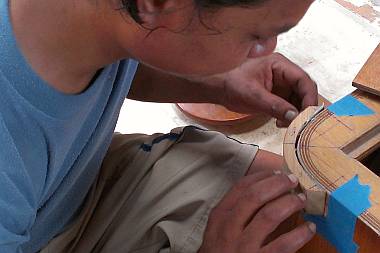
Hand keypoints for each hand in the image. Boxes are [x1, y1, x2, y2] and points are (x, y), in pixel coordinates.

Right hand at [198, 171, 315, 252]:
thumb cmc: (219, 252)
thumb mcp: (217, 230)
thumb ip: (232, 212)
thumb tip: (262, 191)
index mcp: (220, 216)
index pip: (241, 188)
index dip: (261, 176)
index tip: (275, 172)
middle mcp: (229, 228)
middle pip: (255, 196)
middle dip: (277, 184)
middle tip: (292, 180)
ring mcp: (244, 245)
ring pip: (270, 215)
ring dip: (289, 204)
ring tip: (301, 200)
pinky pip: (284, 245)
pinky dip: (300, 234)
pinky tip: (309, 228)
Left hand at [218, 53, 317, 126]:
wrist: (218, 89)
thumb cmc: (231, 85)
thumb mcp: (253, 96)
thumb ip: (275, 106)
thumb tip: (295, 116)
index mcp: (279, 65)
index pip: (303, 80)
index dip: (309, 97)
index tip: (308, 114)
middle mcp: (283, 73)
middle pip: (304, 90)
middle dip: (303, 107)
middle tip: (299, 123)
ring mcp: (281, 84)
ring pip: (298, 99)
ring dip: (296, 113)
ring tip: (286, 124)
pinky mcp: (276, 95)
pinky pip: (289, 105)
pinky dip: (289, 115)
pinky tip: (280, 123)